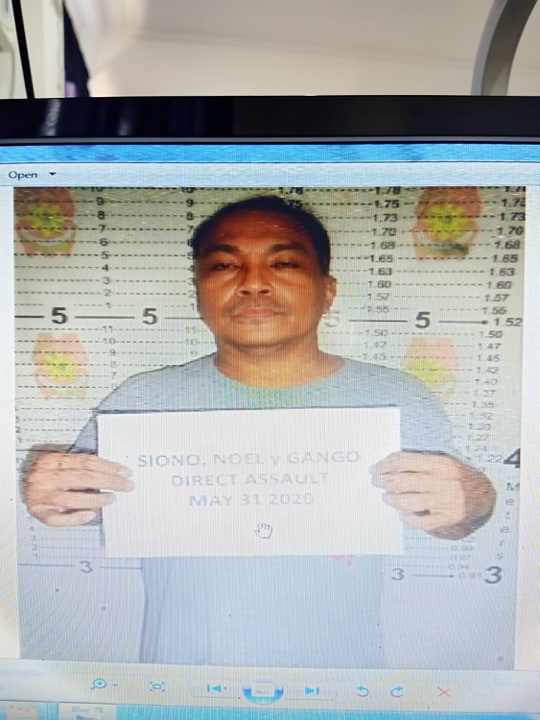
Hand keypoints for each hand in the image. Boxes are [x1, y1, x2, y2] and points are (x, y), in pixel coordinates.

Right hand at [25, 451, 132, 526]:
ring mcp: (41, 495)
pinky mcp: (38, 512)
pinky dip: (76, 517)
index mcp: (52, 460)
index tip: (125, 472)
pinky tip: (91, 514)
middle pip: (83, 478)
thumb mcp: (61, 463)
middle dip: (109, 482)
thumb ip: (80, 466)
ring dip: (96, 500)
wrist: (15, 481)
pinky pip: (58, 519)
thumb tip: (112, 473)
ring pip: (72, 498)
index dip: (108, 466)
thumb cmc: (46, 473)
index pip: (86, 462)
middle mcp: (46, 477)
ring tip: (112, 498)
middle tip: (126, 486)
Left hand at [370, 451, 495, 538]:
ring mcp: (444, 502)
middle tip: (376, 482)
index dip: (384, 465)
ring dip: (391, 499)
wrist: (484, 495)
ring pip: (406, 502)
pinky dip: (406, 518)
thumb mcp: (443, 462)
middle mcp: (442, 482)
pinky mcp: (445, 519)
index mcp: (440, 464)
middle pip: (401, 482)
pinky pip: (418, 521)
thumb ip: (420, 463)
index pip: (403, 462)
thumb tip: (389, 467)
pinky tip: (402, 513)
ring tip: (387, 497)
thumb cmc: (459, 477)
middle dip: (383, 482)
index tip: (375, 468)